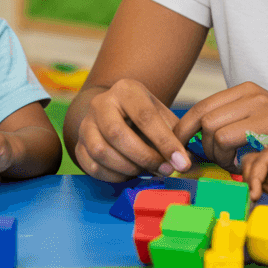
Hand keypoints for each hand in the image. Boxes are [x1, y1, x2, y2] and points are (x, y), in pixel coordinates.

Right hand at [73, 79, 190, 181]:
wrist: (116, 112)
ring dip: (128, 168)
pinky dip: (113, 176)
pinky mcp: (78, 144)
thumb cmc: (144, 116)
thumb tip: (189, 165)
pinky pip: (92, 166)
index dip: (165, 142)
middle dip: (144, 157)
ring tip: (146, 170)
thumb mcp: (162, 117)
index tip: (181, 163)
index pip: (145, 116)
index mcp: (126, 90)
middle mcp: (101, 103)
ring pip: (101, 151)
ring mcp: (86, 124)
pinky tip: (129, 174)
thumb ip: (177, 137)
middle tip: (164, 170)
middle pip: (117, 134)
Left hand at [174, 82, 267, 169]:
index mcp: (248, 89)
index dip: (183, 129)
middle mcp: (255, 97)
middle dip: (200, 146)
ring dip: (216, 157)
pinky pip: (234, 150)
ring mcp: (265, 114)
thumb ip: (233, 115)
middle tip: (215, 161)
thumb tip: (192, 128)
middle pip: (205, 120)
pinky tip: (242, 168)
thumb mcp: (263, 113)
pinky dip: (230, 163)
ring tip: (230, 164)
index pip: (202, 106)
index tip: (178, 147)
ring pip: (216, 135)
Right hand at [240, 142, 267, 215]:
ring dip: (252, 186)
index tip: (254, 193)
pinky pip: (259, 184)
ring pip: (252, 173)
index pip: (261, 160)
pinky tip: (264, 199)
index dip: (254, 176)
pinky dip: (258, 191)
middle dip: (249, 179)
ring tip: (260, 198)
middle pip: (250, 163)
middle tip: (253, 197)